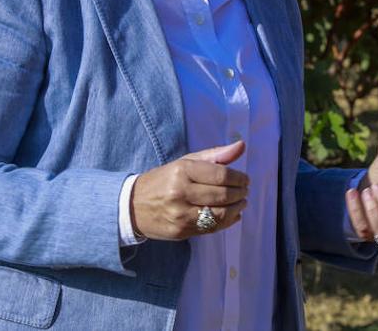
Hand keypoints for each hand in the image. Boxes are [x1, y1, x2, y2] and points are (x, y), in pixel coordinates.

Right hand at [131, 140, 248, 239]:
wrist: (132, 206)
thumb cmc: (163, 180)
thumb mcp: (185, 162)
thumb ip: (215, 154)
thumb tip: (241, 146)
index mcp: (182, 171)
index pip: (221, 174)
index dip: (239, 177)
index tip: (245, 179)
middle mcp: (180, 193)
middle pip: (223, 195)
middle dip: (240, 193)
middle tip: (245, 191)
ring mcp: (180, 215)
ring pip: (220, 214)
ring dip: (237, 208)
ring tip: (241, 202)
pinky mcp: (181, 231)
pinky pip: (212, 228)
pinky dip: (227, 222)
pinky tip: (232, 215)